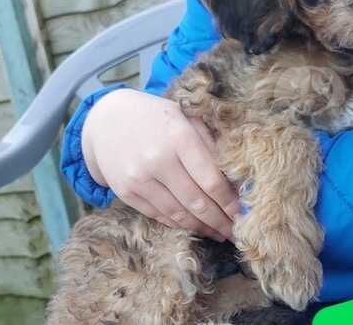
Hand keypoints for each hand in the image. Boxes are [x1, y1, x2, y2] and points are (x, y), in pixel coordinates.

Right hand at [81, 88, 238, 240]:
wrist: (108, 118)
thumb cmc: (159, 117)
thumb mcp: (187, 118)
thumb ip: (211, 144)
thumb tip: (236, 179)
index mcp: (179, 137)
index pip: (211, 179)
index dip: (230, 201)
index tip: (244, 214)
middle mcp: (158, 160)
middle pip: (197, 201)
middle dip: (220, 221)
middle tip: (237, 232)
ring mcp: (139, 178)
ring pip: (178, 214)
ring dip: (202, 228)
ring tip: (220, 233)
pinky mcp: (126, 192)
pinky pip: (159, 215)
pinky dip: (180, 224)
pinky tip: (196, 227)